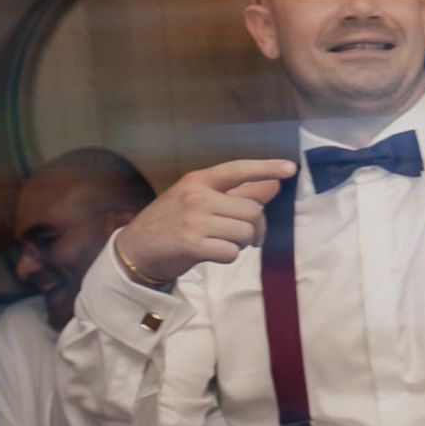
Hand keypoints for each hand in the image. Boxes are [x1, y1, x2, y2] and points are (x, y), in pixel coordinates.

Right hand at [117, 160, 298, 283]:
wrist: (135, 249)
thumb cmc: (171, 223)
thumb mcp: (199, 201)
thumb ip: (236, 193)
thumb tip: (272, 186)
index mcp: (199, 180)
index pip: (239, 169)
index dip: (267, 168)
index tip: (290, 169)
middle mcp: (197, 195)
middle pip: (252, 210)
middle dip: (256, 228)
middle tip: (249, 238)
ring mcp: (194, 220)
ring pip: (245, 232)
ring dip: (242, 244)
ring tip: (223, 243)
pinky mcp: (192, 244)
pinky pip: (232, 252)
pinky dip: (228, 257)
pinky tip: (213, 254)